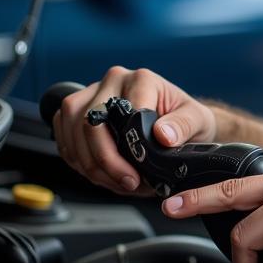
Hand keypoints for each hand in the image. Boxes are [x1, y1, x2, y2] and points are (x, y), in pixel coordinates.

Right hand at [52, 66, 216, 193]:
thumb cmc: (187, 119)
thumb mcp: (197, 120)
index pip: (121, 113)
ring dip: (89, 165)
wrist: (181, 121)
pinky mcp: (78, 110)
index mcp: (141, 80)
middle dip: (105, 162)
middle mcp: (113, 82)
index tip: (136, 174)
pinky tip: (99, 173)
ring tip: (115, 182)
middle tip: (125, 183)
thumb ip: (183, 125)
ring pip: (73, 132)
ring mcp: (92, 94)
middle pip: (90, 123)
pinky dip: (78, 161)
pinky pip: (65, 137)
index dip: (124, 150)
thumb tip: (163, 135)